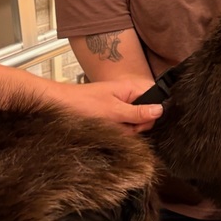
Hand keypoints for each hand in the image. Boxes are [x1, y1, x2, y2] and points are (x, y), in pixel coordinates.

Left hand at [46, 76, 162, 132]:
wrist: (60, 106)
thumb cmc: (83, 103)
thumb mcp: (114, 111)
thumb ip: (137, 113)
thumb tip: (159, 111)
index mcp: (131, 89)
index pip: (155, 99)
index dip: (151, 113)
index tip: (139, 121)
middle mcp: (128, 97)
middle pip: (145, 116)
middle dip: (135, 126)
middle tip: (120, 124)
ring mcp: (120, 107)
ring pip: (133, 125)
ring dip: (124, 130)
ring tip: (109, 125)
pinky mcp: (112, 116)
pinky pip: (122, 127)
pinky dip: (116, 131)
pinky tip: (106, 129)